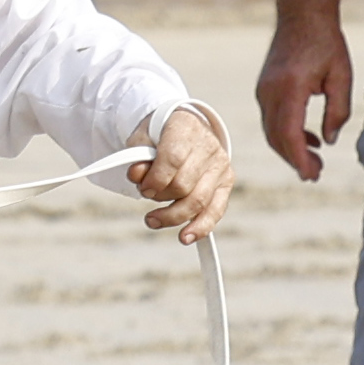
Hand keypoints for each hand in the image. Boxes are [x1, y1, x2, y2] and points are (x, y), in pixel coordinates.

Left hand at [137, 103, 233, 243]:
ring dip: (173, 216)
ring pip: (199, 201)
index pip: (173, 158)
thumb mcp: (142, 137)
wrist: (186, 127)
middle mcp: (208, 147)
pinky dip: (201, 227)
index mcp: (185, 129)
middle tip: (146, 196)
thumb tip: (137, 175)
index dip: (156, 179)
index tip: (143, 188)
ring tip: (152, 220)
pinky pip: (216, 210)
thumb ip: (137, 155)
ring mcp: (220, 166)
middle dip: (160, 197)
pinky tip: (186, 237)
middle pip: (184, 184)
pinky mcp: (226, 182)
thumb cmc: (160, 134)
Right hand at [256, 16, 356, 182]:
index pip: (289, 134)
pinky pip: (271, 119)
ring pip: (271, 131)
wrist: (302, 15)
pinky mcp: (264, 89)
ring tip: (314, 161)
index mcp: (290, 89)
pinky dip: (286, 134)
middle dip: (295, 160)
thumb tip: (328, 141)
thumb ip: (338, 111)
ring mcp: (263, 90)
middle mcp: (270, 92)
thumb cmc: (326, 43)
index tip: (313, 174)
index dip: (300, 159)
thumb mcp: (341, 77)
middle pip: (276, 138)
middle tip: (316, 174)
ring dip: (290, 148)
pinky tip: (308, 138)